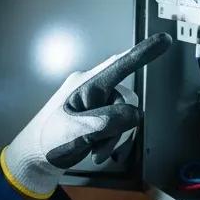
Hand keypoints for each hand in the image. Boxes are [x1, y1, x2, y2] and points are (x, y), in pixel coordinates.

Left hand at [0, 33, 172, 198]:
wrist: (34, 158)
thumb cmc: (48, 141)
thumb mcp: (76, 131)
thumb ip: (106, 121)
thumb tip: (134, 113)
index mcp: (85, 84)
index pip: (119, 64)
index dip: (143, 52)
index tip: (164, 40)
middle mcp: (92, 87)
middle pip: (125, 100)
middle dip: (119, 127)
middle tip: (100, 148)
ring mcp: (94, 101)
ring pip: (124, 116)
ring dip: (114, 137)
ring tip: (95, 152)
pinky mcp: (96, 114)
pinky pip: (118, 123)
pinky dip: (112, 139)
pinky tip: (98, 151)